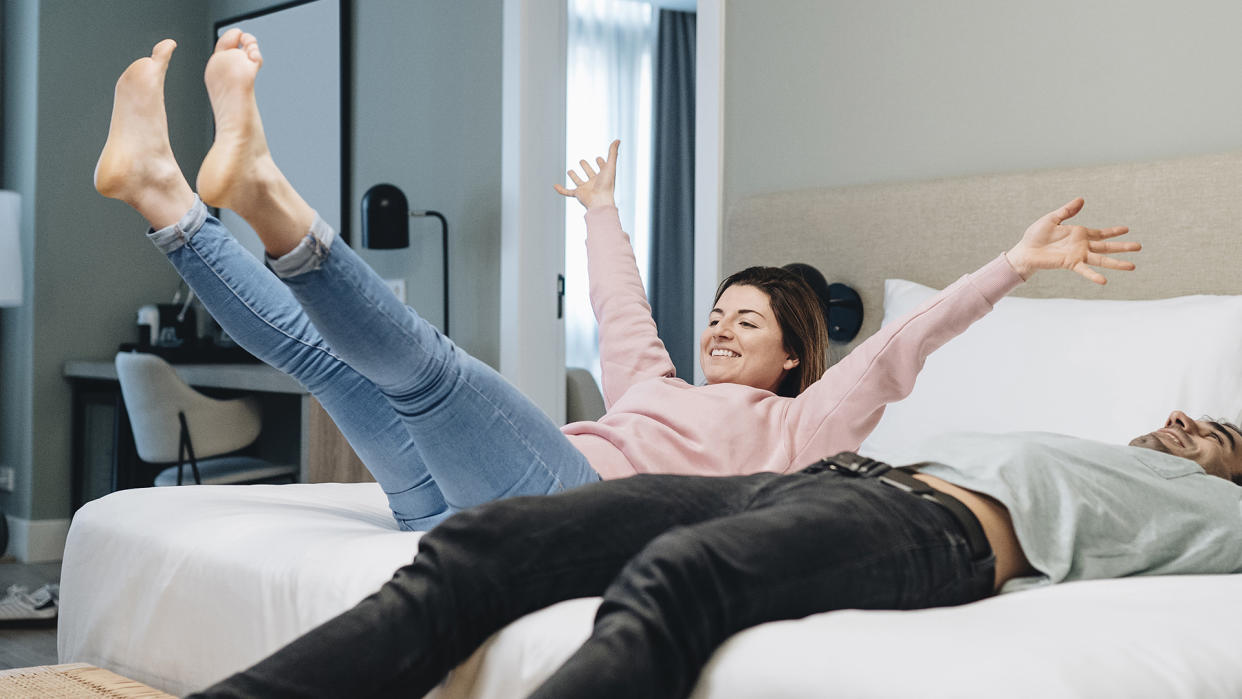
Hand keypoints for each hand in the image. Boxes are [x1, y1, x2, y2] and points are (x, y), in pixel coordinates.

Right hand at [554, 140, 618, 209]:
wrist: (600, 200)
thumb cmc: (606, 184)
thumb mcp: (610, 165)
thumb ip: (613, 152)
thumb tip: (618, 140)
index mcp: (604, 176)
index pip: (602, 168)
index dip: (601, 163)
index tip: (599, 158)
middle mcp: (595, 182)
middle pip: (590, 173)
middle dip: (586, 167)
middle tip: (582, 161)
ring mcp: (586, 188)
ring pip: (579, 182)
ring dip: (574, 177)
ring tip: (570, 171)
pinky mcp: (578, 194)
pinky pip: (568, 192)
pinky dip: (561, 190)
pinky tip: (555, 186)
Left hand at [1005, 198, 1138, 283]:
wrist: (1024, 250)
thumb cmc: (1035, 236)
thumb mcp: (1052, 219)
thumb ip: (1067, 211)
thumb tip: (1082, 199)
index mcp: (1079, 234)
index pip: (1101, 233)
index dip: (1113, 232)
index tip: (1127, 229)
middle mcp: (1082, 245)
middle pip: (1107, 246)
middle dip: (1123, 247)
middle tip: (1139, 247)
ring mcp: (1078, 255)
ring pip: (1102, 259)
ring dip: (1117, 263)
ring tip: (1133, 266)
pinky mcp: (1070, 263)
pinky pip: (1084, 269)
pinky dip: (1093, 275)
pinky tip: (1104, 280)